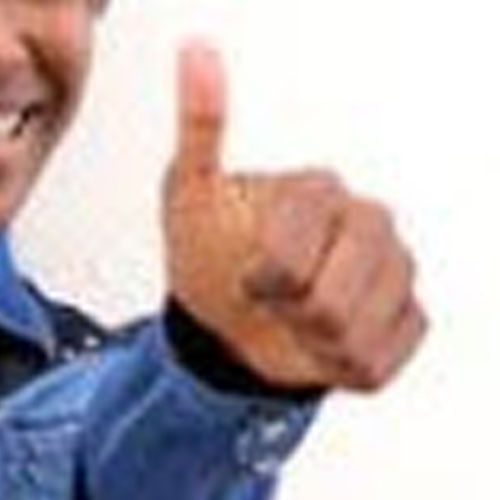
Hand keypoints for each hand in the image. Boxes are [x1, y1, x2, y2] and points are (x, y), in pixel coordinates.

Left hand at [163, 39, 427, 390]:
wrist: (233, 318)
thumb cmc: (214, 259)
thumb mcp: (190, 194)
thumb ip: (200, 127)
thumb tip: (196, 52)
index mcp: (321, 191)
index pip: (294, 250)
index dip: (264, 278)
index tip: (248, 279)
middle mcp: (369, 222)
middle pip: (334, 300)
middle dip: (290, 314)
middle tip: (276, 301)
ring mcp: (396, 271)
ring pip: (358, 334)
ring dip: (312, 343)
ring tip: (299, 322)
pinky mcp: (407, 316)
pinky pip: (381, 358)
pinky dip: (341, 363)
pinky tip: (325, 341)